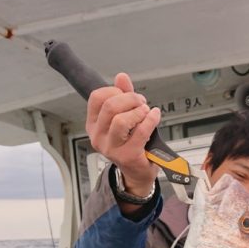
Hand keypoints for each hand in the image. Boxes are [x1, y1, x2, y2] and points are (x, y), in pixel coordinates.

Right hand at [85, 72, 160, 194]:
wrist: (138, 171)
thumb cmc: (131, 142)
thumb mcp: (124, 116)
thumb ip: (123, 96)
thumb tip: (121, 77)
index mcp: (93, 125)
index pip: (96, 98)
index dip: (115, 91)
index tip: (128, 95)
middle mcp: (98, 137)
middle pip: (110, 107)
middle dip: (130, 99)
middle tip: (141, 102)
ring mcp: (111, 148)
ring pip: (121, 120)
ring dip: (138, 111)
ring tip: (146, 112)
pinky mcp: (127, 156)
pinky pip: (140, 132)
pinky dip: (151, 120)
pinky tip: (155, 116)